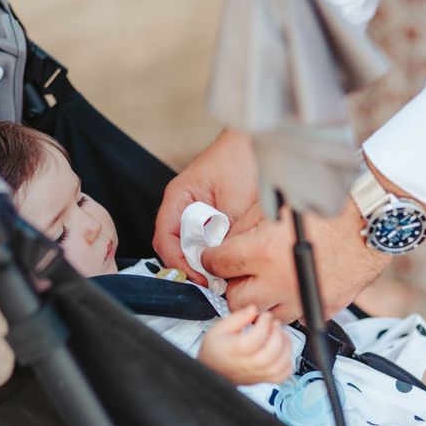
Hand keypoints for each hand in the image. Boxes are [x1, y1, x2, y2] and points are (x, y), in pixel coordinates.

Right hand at [153, 128, 257, 284]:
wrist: (260, 141)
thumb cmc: (244, 158)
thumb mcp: (236, 200)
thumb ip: (225, 232)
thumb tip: (220, 261)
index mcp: (179, 197)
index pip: (166, 239)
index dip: (179, 263)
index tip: (200, 277)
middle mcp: (183, 205)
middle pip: (175, 247)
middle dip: (191, 267)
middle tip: (212, 283)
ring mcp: (196, 212)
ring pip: (190, 245)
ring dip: (203, 261)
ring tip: (221, 276)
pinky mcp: (211, 216)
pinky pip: (206, 240)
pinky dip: (214, 252)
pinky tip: (227, 260)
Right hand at [198, 306, 292, 384]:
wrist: (211, 370)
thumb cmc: (215, 350)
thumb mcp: (220, 328)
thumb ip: (238, 318)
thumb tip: (253, 309)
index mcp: (236, 350)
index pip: (257, 337)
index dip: (265, 323)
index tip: (265, 316)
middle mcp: (249, 364)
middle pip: (272, 352)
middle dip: (277, 333)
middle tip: (275, 324)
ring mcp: (257, 374)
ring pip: (281, 364)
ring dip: (285, 345)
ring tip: (280, 334)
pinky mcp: (263, 379)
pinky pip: (283, 374)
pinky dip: (287, 361)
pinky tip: (282, 350)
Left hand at [202, 201, 391, 322]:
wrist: (373, 216)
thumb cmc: (331, 204)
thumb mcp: (279, 206)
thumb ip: (247, 227)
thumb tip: (227, 240)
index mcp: (263, 252)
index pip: (218, 265)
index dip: (210, 259)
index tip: (211, 258)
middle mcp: (281, 280)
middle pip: (236, 300)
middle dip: (231, 287)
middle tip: (236, 275)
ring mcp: (303, 297)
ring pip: (266, 316)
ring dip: (260, 301)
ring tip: (264, 284)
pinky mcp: (324, 306)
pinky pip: (298, 317)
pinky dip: (290, 307)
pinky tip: (291, 290)